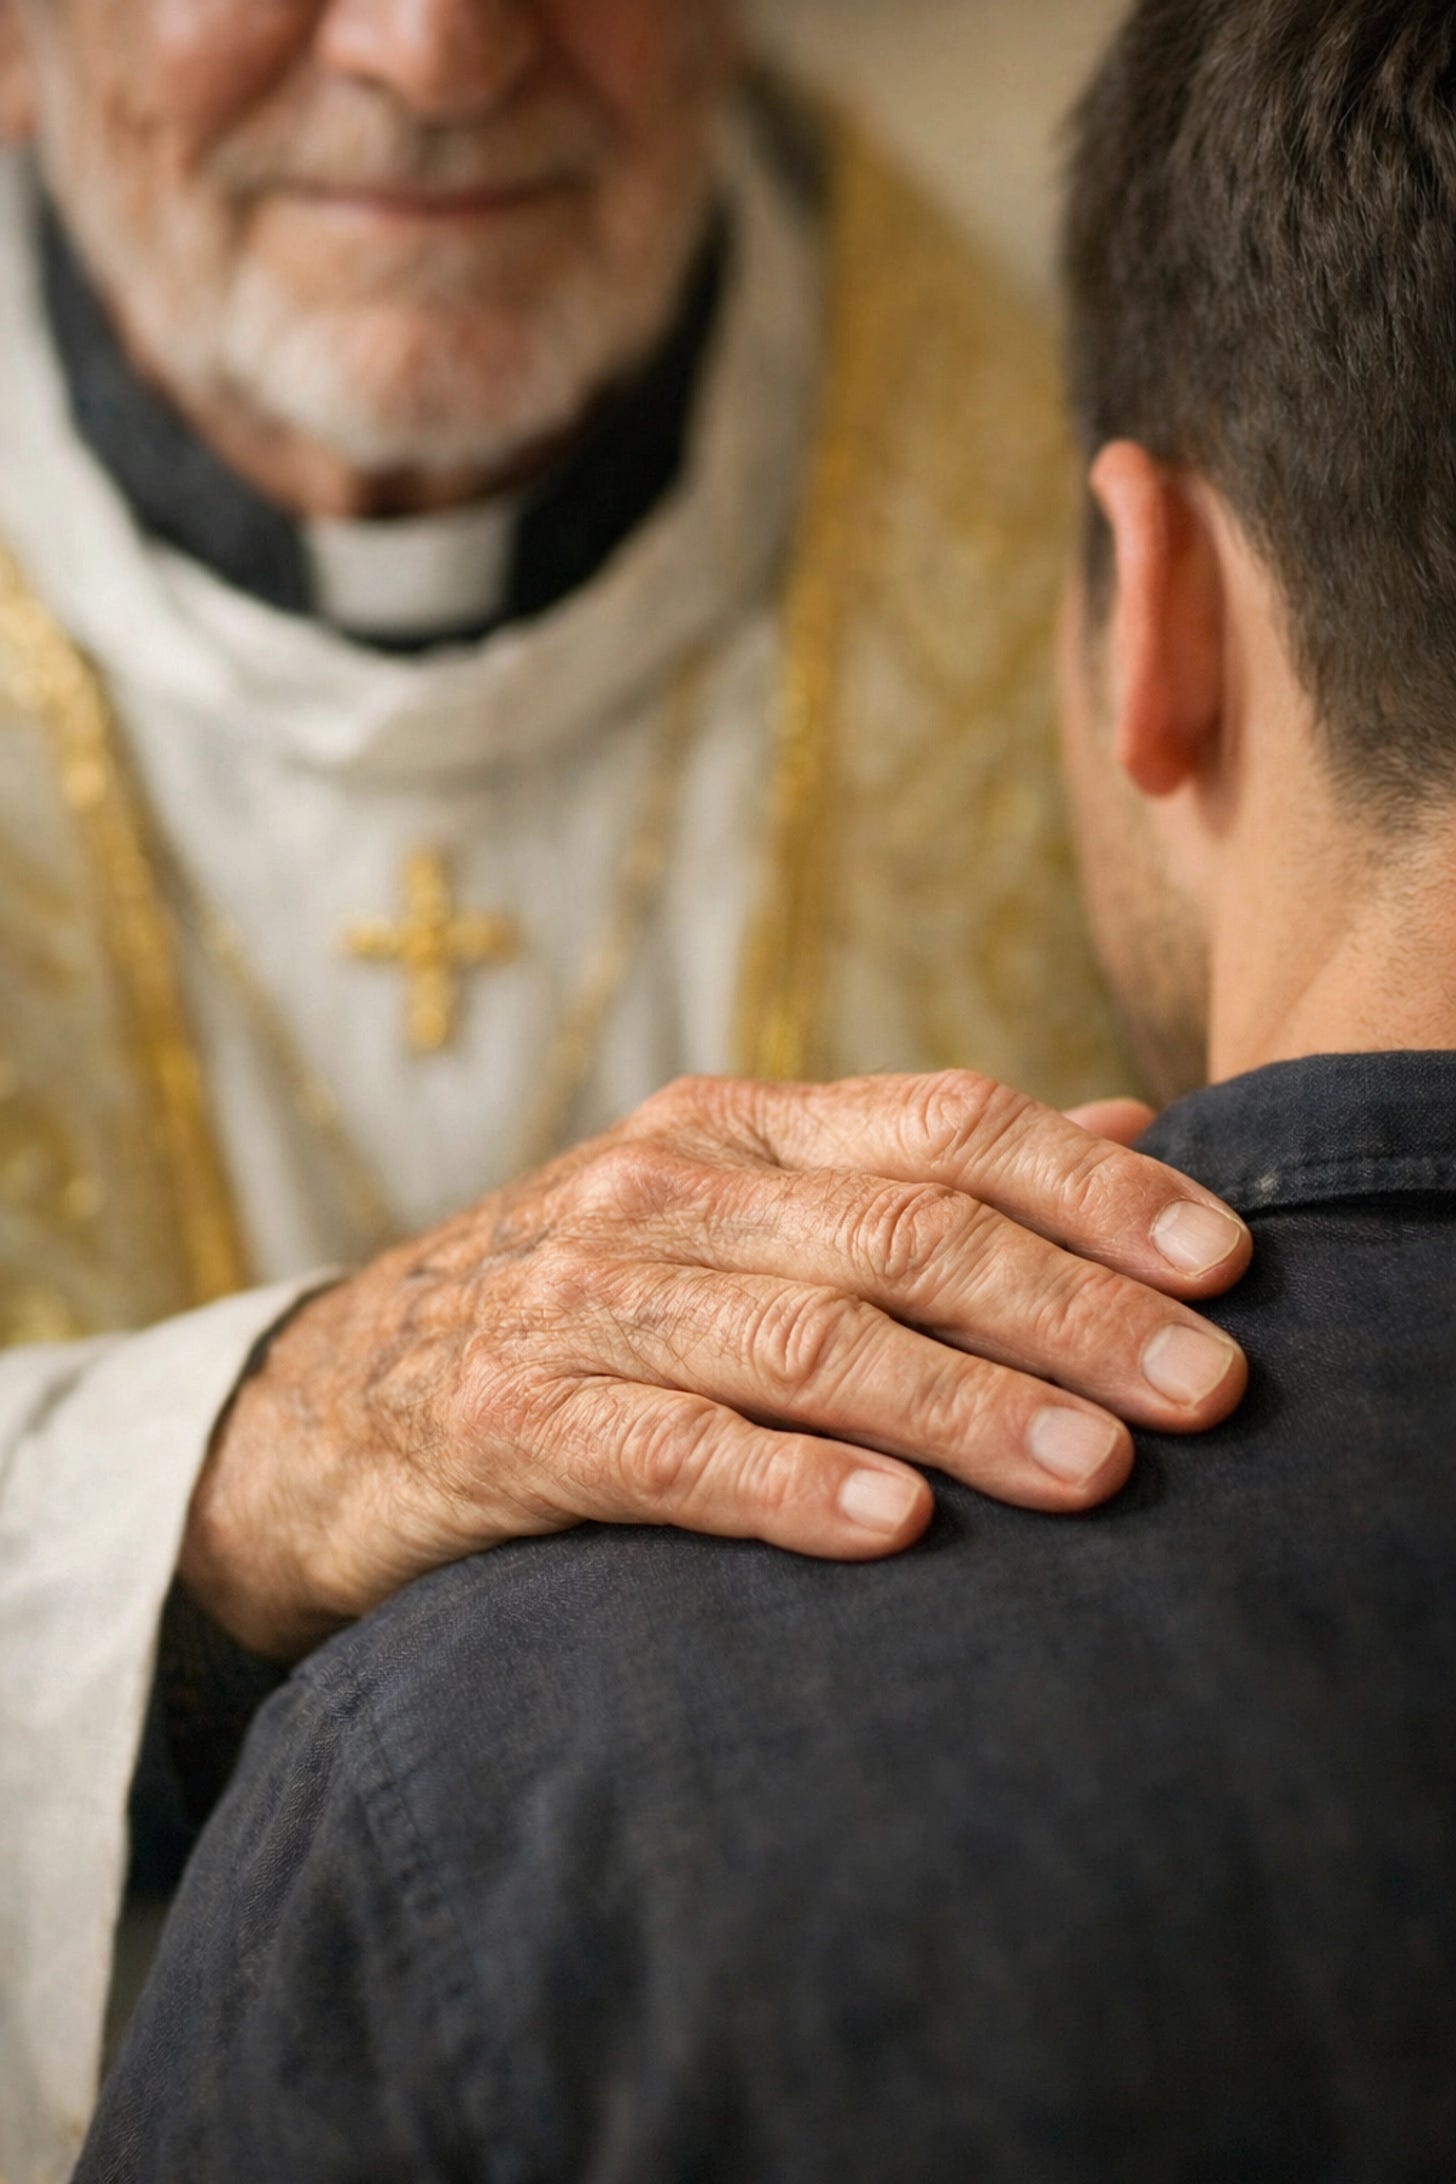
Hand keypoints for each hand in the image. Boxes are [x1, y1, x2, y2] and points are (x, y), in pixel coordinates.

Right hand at [182, 1071, 1249, 1660]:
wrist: (344, 1399)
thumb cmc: (594, 1305)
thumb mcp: (744, 1208)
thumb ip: (921, 1170)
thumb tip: (1136, 1136)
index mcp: (739, 1125)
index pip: (948, 1124)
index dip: (1094, 1191)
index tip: (1224, 1266)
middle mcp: (665, 1188)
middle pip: (902, 1232)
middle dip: (1070, 1311)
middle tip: (1202, 1393)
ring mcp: (582, 1299)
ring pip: (808, 1340)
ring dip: (964, 1405)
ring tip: (1094, 1474)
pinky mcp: (514, 1419)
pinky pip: (674, 1452)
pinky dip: (789, 1486)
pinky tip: (894, 1528)